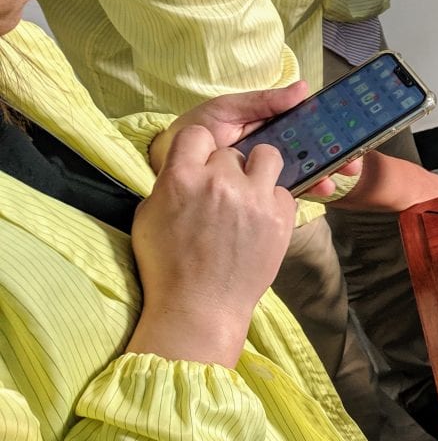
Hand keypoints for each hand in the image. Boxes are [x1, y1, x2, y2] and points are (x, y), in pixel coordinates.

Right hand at [128, 126, 296, 366]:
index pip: (197, 134)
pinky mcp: (281, 216)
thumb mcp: (149, 216)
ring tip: (250, 195)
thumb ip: (171, 183)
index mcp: (181, 178)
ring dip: (259, 172)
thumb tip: (187, 168)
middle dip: (228, 169)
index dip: (200, 148)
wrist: (200, 306)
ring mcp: (254, 198)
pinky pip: (284, 190)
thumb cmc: (168, 265)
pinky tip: (261, 221)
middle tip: (223, 196)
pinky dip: (274, 201)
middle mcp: (220, 182)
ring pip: (268, 157)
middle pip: (232, 151)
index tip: (201, 164)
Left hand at [150, 82, 359, 196]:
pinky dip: (306, 191)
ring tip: (336, 178)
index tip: (353, 130)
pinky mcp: (258, 196)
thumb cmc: (193, 133)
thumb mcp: (227, 110)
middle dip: (338, 156)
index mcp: (269, 126)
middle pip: (314, 151)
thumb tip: (302, 89)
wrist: (163, 166)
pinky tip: (318, 190)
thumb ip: (261, 102)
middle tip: (353, 161)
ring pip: (307, 172)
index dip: (331, 128)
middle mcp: (273, 150)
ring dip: (326, 175)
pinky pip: (288, 193)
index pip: (307, 125)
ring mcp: (267, 174)